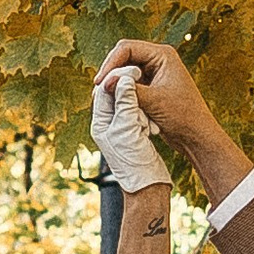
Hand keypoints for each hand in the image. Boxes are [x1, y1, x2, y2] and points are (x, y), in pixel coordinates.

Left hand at [90, 62, 169, 194]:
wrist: (147, 185)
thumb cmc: (135, 161)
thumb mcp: (128, 128)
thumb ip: (125, 102)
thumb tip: (122, 78)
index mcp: (100, 122)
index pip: (104, 91)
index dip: (117, 77)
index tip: (135, 68)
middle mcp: (108, 124)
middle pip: (115, 93)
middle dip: (129, 86)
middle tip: (144, 76)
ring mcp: (122, 128)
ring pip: (128, 102)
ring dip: (139, 98)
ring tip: (149, 98)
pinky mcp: (135, 133)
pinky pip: (139, 113)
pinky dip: (147, 109)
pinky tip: (154, 112)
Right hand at [95, 37, 249, 198]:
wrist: (196, 136)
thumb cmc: (183, 117)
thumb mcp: (154, 102)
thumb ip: (128, 90)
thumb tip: (103, 83)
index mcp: (163, 55)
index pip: (126, 48)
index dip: (110, 63)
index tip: (99, 82)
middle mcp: (158, 60)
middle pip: (122, 58)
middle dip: (110, 74)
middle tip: (97, 92)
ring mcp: (153, 73)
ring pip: (124, 73)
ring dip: (114, 85)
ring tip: (102, 100)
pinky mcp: (150, 87)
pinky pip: (129, 85)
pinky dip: (121, 94)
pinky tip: (113, 105)